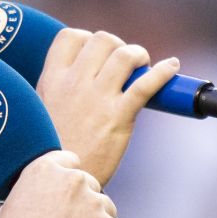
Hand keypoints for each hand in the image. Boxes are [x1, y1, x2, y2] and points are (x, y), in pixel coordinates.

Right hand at [0, 149, 128, 217]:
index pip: (71, 161)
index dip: (70, 181)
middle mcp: (73, 179)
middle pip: (92, 185)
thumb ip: (35, 189)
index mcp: (47, 168)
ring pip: (107, 207)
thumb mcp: (13, 199)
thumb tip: (44, 198)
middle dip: (85, 203)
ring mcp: (93, 202)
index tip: (67, 196)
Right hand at [34, 26, 179, 187]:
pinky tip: (172, 67)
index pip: (71, 37)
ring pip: (124, 55)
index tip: (97, 54)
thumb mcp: (44, 111)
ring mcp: (96, 98)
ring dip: (138, 55)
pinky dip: (163, 72)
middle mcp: (74, 83)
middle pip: (102, 39)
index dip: (88, 39)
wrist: (59, 181)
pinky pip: (145, 84)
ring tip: (142, 65)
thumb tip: (84, 78)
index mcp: (52, 80)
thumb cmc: (55, 149)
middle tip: (124, 63)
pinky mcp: (118, 116)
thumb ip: (60, 90)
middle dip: (117, 46)